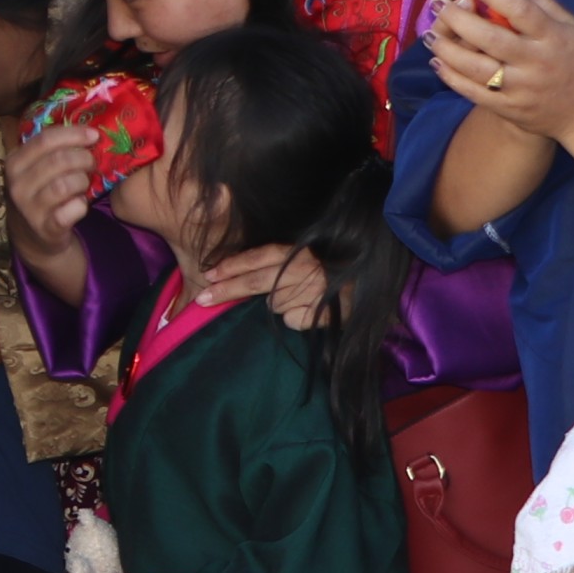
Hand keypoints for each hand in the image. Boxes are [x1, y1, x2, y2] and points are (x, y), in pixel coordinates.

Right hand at [7, 122, 97, 242]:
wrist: (33, 236)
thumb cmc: (41, 192)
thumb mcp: (36, 168)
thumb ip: (53, 149)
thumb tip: (88, 131)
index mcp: (14, 163)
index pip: (44, 139)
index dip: (73, 134)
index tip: (94, 135)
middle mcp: (17, 184)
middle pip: (58, 160)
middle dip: (83, 158)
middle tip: (91, 163)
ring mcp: (29, 208)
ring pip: (65, 185)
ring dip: (82, 182)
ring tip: (84, 184)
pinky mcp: (45, 228)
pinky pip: (71, 211)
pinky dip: (81, 206)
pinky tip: (80, 204)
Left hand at [197, 242, 331, 324]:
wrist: (372, 282)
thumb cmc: (334, 269)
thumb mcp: (306, 257)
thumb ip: (278, 260)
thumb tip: (237, 271)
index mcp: (299, 252)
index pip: (259, 257)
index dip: (232, 266)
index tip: (208, 274)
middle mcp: (305, 269)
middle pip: (257, 282)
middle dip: (226, 291)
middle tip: (201, 300)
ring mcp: (314, 291)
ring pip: (273, 304)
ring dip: (275, 304)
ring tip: (296, 297)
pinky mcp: (323, 313)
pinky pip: (292, 320)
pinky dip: (295, 318)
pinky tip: (308, 311)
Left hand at [426, 0, 573, 153]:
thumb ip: (545, 6)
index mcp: (554, 38)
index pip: (519, 10)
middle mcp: (536, 62)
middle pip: (490, 38)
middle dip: (458, 19)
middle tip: (437, 5)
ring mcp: (521, 88)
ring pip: (475, 67)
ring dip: (446, 48)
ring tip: (430, 34)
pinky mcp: (509, 108)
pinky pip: (473, 92)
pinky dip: (451, 77)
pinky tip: (437, 62)